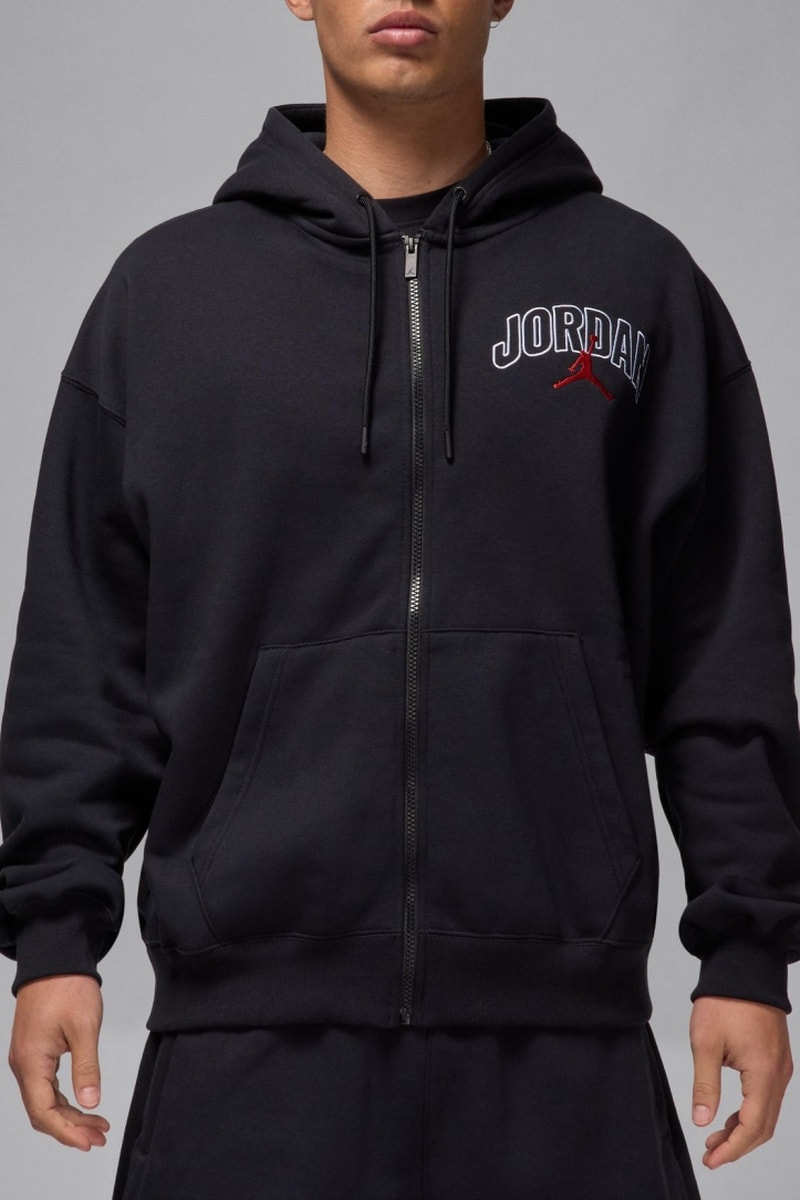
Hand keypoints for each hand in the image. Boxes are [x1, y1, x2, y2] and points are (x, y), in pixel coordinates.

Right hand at [7, 974, 110, 1150]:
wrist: (56, 960)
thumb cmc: (68, 988)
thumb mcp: (84, 1028)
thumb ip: (87, 1068)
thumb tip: (90, 1102)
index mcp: (31, 1062)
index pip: (43, 1112)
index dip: (66, 1132)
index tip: (88, 1141)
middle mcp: (23, 1064)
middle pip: (42, 1111)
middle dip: (70, 1128)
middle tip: (99, 1136)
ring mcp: (27, 1058)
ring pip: (43, 1100)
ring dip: (69, 1115)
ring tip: (97, 1125)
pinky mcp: (34, 1051)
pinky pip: (45, 1086)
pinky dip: (64, 1099)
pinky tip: (83, 1103)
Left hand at [689, 994, 792, 1169]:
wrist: (744, 970)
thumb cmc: (724, 1001)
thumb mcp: (705, 1043)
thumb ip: (705, 1085)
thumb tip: (702, 1120)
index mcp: (763, 1073)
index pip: (752, 1126)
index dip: (732, 1148)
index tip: (711, 1159)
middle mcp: (779, 1074)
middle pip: (764, 1126)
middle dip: (737, 1145)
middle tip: (711, 1154)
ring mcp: (781, 1067)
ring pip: (767, 1114)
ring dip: (743, 1130)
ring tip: (715, 1138)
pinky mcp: (776, 1060)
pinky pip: (768, 1098)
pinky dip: (750, 1113)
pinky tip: (729, 1116)